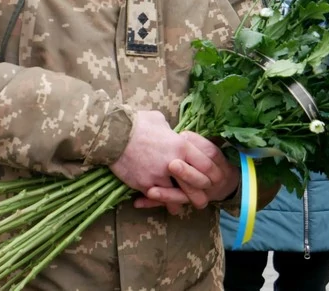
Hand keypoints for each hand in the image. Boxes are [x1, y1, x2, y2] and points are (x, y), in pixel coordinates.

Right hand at [110, 111, 230, 213]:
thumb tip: (170, 131)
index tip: (214, 178)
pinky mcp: (145, 184)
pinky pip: (159, 197)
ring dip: (184, 201)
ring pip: (178, 194)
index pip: (206, 163)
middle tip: (205, 198)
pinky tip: (168, 207)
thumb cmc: (137, 123)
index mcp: (182, 145)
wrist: (114, 135)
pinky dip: (164, 202)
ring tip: (188, 206)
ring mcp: (160, 176)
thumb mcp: (159, 120)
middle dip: (203, 192)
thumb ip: (170, 130)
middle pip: (197, 183)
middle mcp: (175, 163)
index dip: (213, 173)